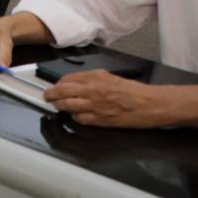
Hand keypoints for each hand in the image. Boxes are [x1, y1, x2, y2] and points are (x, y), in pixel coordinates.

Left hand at [43, 72, 171, 128]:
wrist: (150, 104)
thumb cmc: (134, 91)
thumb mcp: (110, 77)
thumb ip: (91, 79)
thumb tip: (75, 83)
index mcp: (95, 77)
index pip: (67, 79)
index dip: (58, 83)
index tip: (56, 86)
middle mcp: (92, 90)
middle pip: (62, 91)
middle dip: (51, 94)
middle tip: (47, 96)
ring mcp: (95, 106)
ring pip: (67, 106)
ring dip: (59, 106)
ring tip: (56, 105)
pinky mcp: (100, 120)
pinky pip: (79, 119)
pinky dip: (74, 117)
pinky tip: (75, 115)